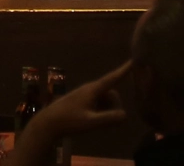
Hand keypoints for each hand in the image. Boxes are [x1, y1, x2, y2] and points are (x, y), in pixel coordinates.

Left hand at [9, 62, 130, 165]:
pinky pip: (100, 103)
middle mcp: (90, 89)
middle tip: (107, 121)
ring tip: (97, 122)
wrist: (49, 123)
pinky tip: (94, 121)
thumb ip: (109, 118)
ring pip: (106, 100)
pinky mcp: (83, 101)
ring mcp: (86, 94)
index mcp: (93, 90)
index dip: (124, 70)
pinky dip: (102, 111)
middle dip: (114, 106)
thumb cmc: (69, 121)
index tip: (134, 60)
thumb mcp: (91, 122)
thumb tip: (125, 114)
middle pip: (112, 94)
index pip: (112, 78)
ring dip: (108, 110)